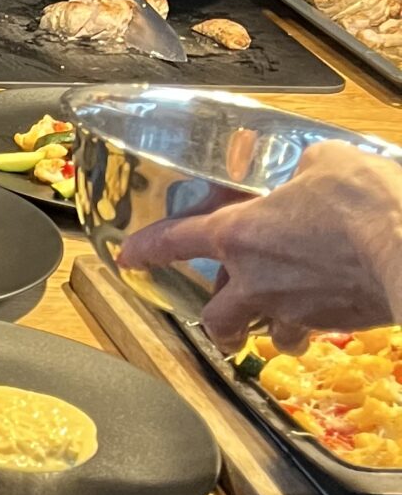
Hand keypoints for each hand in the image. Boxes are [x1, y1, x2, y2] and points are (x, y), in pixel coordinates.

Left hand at [119, 145, 401, 353]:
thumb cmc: (364, 201)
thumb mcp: (325, 161)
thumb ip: (304, 168)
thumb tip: (310, 169)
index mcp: (240, 233)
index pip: (176, 241)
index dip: (148, 248)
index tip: (129, 258)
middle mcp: (257, 279)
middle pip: (216, 315)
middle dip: (216, 322)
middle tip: (220, 320)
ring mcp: (293, 308)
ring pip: (265, 333)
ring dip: (266, 329)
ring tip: (277, 322)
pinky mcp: (332, 324)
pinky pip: (312, 332)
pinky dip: (314, 327)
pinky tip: (328, 314)